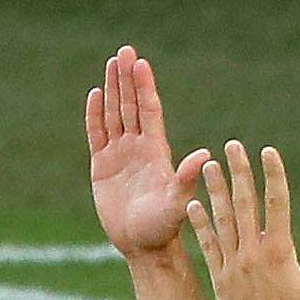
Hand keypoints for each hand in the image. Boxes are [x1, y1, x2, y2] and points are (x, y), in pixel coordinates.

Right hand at [87, 44, 207, 258]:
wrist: (143, 247)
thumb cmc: (163, 228)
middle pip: (130, 105)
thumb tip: (205, 154)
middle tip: (125, 51)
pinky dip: (94, 116)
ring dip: (112, 89)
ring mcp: (119, 156)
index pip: (149, 111)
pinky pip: (97, 135)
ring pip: (114, 115)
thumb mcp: (177, 203)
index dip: (144, 87)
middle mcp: (138, 148)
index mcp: (155, 151)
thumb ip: (187, 178)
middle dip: (127, 79)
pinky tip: (95, 95)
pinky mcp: (102, 168)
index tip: (141, 64)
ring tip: (112, 62)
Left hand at [186, 140, 299, 299]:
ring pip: (223, 220)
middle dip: (239, 172)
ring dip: (216, 190)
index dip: (273, 175)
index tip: (268, 152)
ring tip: (209, 164)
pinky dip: (201, 225)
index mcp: (280, 252)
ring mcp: (234, 265)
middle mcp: (253, 253)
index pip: (277, 203)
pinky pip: (208, 246)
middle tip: (233, 146)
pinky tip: (193, 204)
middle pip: (245, 203)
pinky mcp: (220, 280)